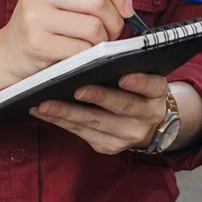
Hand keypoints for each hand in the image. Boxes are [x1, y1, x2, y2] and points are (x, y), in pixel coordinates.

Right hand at [0, 0, 135, 81]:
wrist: (8, 54)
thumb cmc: (46, 24)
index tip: (126, 7)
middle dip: (115, 20)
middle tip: (111, 31)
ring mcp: (34, 17)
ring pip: (94, 26)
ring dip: (104, 39)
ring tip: (96, 42)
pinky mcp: (37, 43)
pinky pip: (83, 48)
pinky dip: (90, 54)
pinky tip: (81, 53)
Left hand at [31, 73, 169, 154]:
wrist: (145, 125)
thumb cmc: (136, 91)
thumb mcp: (143, 78)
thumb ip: (127, 68)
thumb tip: (93, 55)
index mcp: (157, 94)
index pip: (153, 86)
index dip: (139, 82)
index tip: (123, 77)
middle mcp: (148, 116)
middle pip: (123, 107)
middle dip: (98, 98)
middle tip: (77, 89)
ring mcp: (128, 135)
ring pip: (96, 123)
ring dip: (68, 113)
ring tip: (45, 104)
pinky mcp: (109, 147)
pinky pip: (82, 133)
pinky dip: (61, 122)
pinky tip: (43, 112)